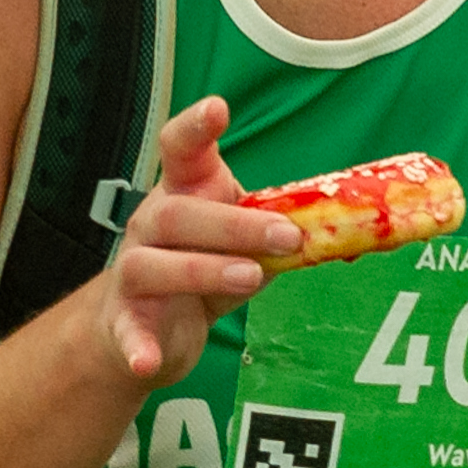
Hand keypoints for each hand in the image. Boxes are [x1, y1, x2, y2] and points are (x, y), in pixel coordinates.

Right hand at [84, 95, 294, 385]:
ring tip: (251, 278)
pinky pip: (126, 331)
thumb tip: (345, 233)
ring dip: (204, 270)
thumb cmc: (200, 267)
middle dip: (235, 224)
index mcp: (182, 194)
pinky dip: (136, 345)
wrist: (142, 326)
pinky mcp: (123, 320)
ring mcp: (132, 272)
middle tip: (286, 236)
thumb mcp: (241, 244)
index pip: (181, 149)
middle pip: (179, 214)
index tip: (218, 108)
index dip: (196, 127)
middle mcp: (151, 224)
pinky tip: (148, 359)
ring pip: (152, 264)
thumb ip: (279, 232)